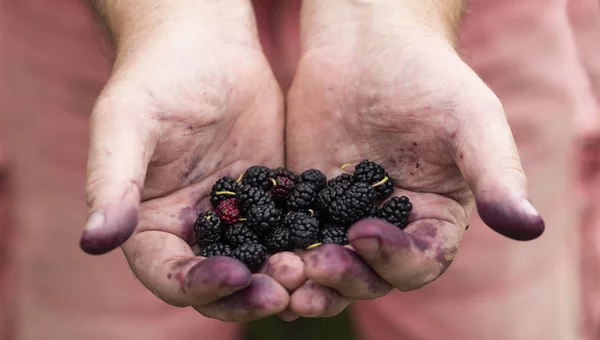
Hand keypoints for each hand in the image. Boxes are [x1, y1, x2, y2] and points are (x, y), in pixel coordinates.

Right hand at [80, 1, 303, 320]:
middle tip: (283, 291)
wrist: (206, 46)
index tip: (235, 276)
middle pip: (220, 281)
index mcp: (152, 224)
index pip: (170, 275)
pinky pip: (291, 228)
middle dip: (249, 293)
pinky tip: (331, 246)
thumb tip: (94, 241)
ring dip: (285, 276)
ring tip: (310, 273)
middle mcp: (195, 229)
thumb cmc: (155, 78)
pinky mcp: (273, 197)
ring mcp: (239, 216)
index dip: (199, 285)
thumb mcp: (126, 125)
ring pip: (262, 262)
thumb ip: (112, 183)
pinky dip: (308, 243)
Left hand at [285, 0, 544, 316]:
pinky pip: (289, 235)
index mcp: (434, 220)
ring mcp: (344, 218)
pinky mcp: (306, 204)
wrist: (368, 46)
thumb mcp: (470, 120)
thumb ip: (496, 173)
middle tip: (312, 269)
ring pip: (325, 264)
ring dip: (303, 278)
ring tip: (279, 274)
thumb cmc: (427, 77)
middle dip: (343, 277)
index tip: (365, 234)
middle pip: (368, 274)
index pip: (420, 260)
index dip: (395, 258)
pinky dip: (273, 248)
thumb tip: (530, 228)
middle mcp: (390, 228)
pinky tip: (253, 253)